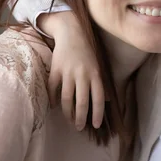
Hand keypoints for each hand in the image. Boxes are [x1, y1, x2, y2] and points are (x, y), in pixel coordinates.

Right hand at [41, 11, 105, 130]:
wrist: (72, 33)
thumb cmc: (87, 52)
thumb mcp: (98, 66)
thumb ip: (101, 83)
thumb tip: (107, 101)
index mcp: (96, 74)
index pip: (98, 98)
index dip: (97, 113)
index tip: (95, 125)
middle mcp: (83, 75)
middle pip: (81, 101)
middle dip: (80, 117)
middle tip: (78, 127)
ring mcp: (68, 72)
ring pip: (67, 98)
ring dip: (67, 112)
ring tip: (68, 120)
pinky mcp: (56, 69)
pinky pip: (53, 88)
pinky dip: (53, 99)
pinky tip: (54, 106)